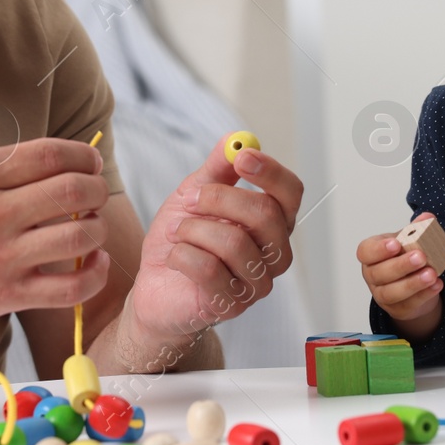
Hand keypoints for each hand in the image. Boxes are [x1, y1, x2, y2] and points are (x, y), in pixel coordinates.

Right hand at [0, 137, 112, 330]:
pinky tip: (94, 261)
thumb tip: (55, 155)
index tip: (91, 162)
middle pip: (71, 191)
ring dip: (97, 227)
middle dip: (96, 188)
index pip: (49, 155)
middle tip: (96, 192)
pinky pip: (70, 288)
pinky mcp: (6, 296)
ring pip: (78, 236)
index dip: (83, 155)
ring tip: (91, 225)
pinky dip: (95, 273)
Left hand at [126, 135, 301, 342]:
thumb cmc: (182, 240)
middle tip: (191, 198)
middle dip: (220, 199)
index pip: (290, 193)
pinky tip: (175, 258)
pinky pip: (208, 269)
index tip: (242, 157)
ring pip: (234, 242)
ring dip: (194, 230)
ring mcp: (257, 284)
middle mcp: (274, 254)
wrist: (154, 284)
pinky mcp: (232, 305)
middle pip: (266, 214)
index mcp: (272, 223)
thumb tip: (234, 140)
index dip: (270, 172)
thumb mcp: (194, 194)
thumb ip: (216, 169)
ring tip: (179, 234)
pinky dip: (182, 255)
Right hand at [358, 214, 443, 334]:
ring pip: (391, 293)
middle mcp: (372, 275)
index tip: (395, 244)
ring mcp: (382, 295)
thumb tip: (428, 218)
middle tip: (420, 257)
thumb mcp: (409, 240)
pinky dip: (424, 295)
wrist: (414, 283)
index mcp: (371, 255)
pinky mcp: (397, 309)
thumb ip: (417, 228)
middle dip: (400, 265)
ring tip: (431, 274)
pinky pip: (408, 304)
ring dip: (413, 283)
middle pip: (379, 273)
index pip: (366, 252)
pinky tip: (436, 285)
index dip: (379, 249)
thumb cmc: (405, 256)